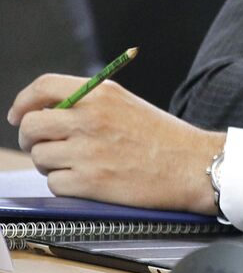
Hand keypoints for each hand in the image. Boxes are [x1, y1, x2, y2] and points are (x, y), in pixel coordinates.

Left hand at [8, 74, 224, 214]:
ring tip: (79, 165)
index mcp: (101, 94)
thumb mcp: (128, 105)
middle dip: (31, 139)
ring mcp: (88, 151)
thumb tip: (46, 113)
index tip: (18, 115)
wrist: (194, 166)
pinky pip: (55, 183)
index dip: (23, 102)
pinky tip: (90, 181)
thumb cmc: (164, 138)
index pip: (43, 87)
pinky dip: (66, 185)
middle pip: (31, 126)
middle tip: (44, 146)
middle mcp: (90, 119)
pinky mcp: (90, 182)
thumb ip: (89, 103)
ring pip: (40, 157)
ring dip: (52, 164)